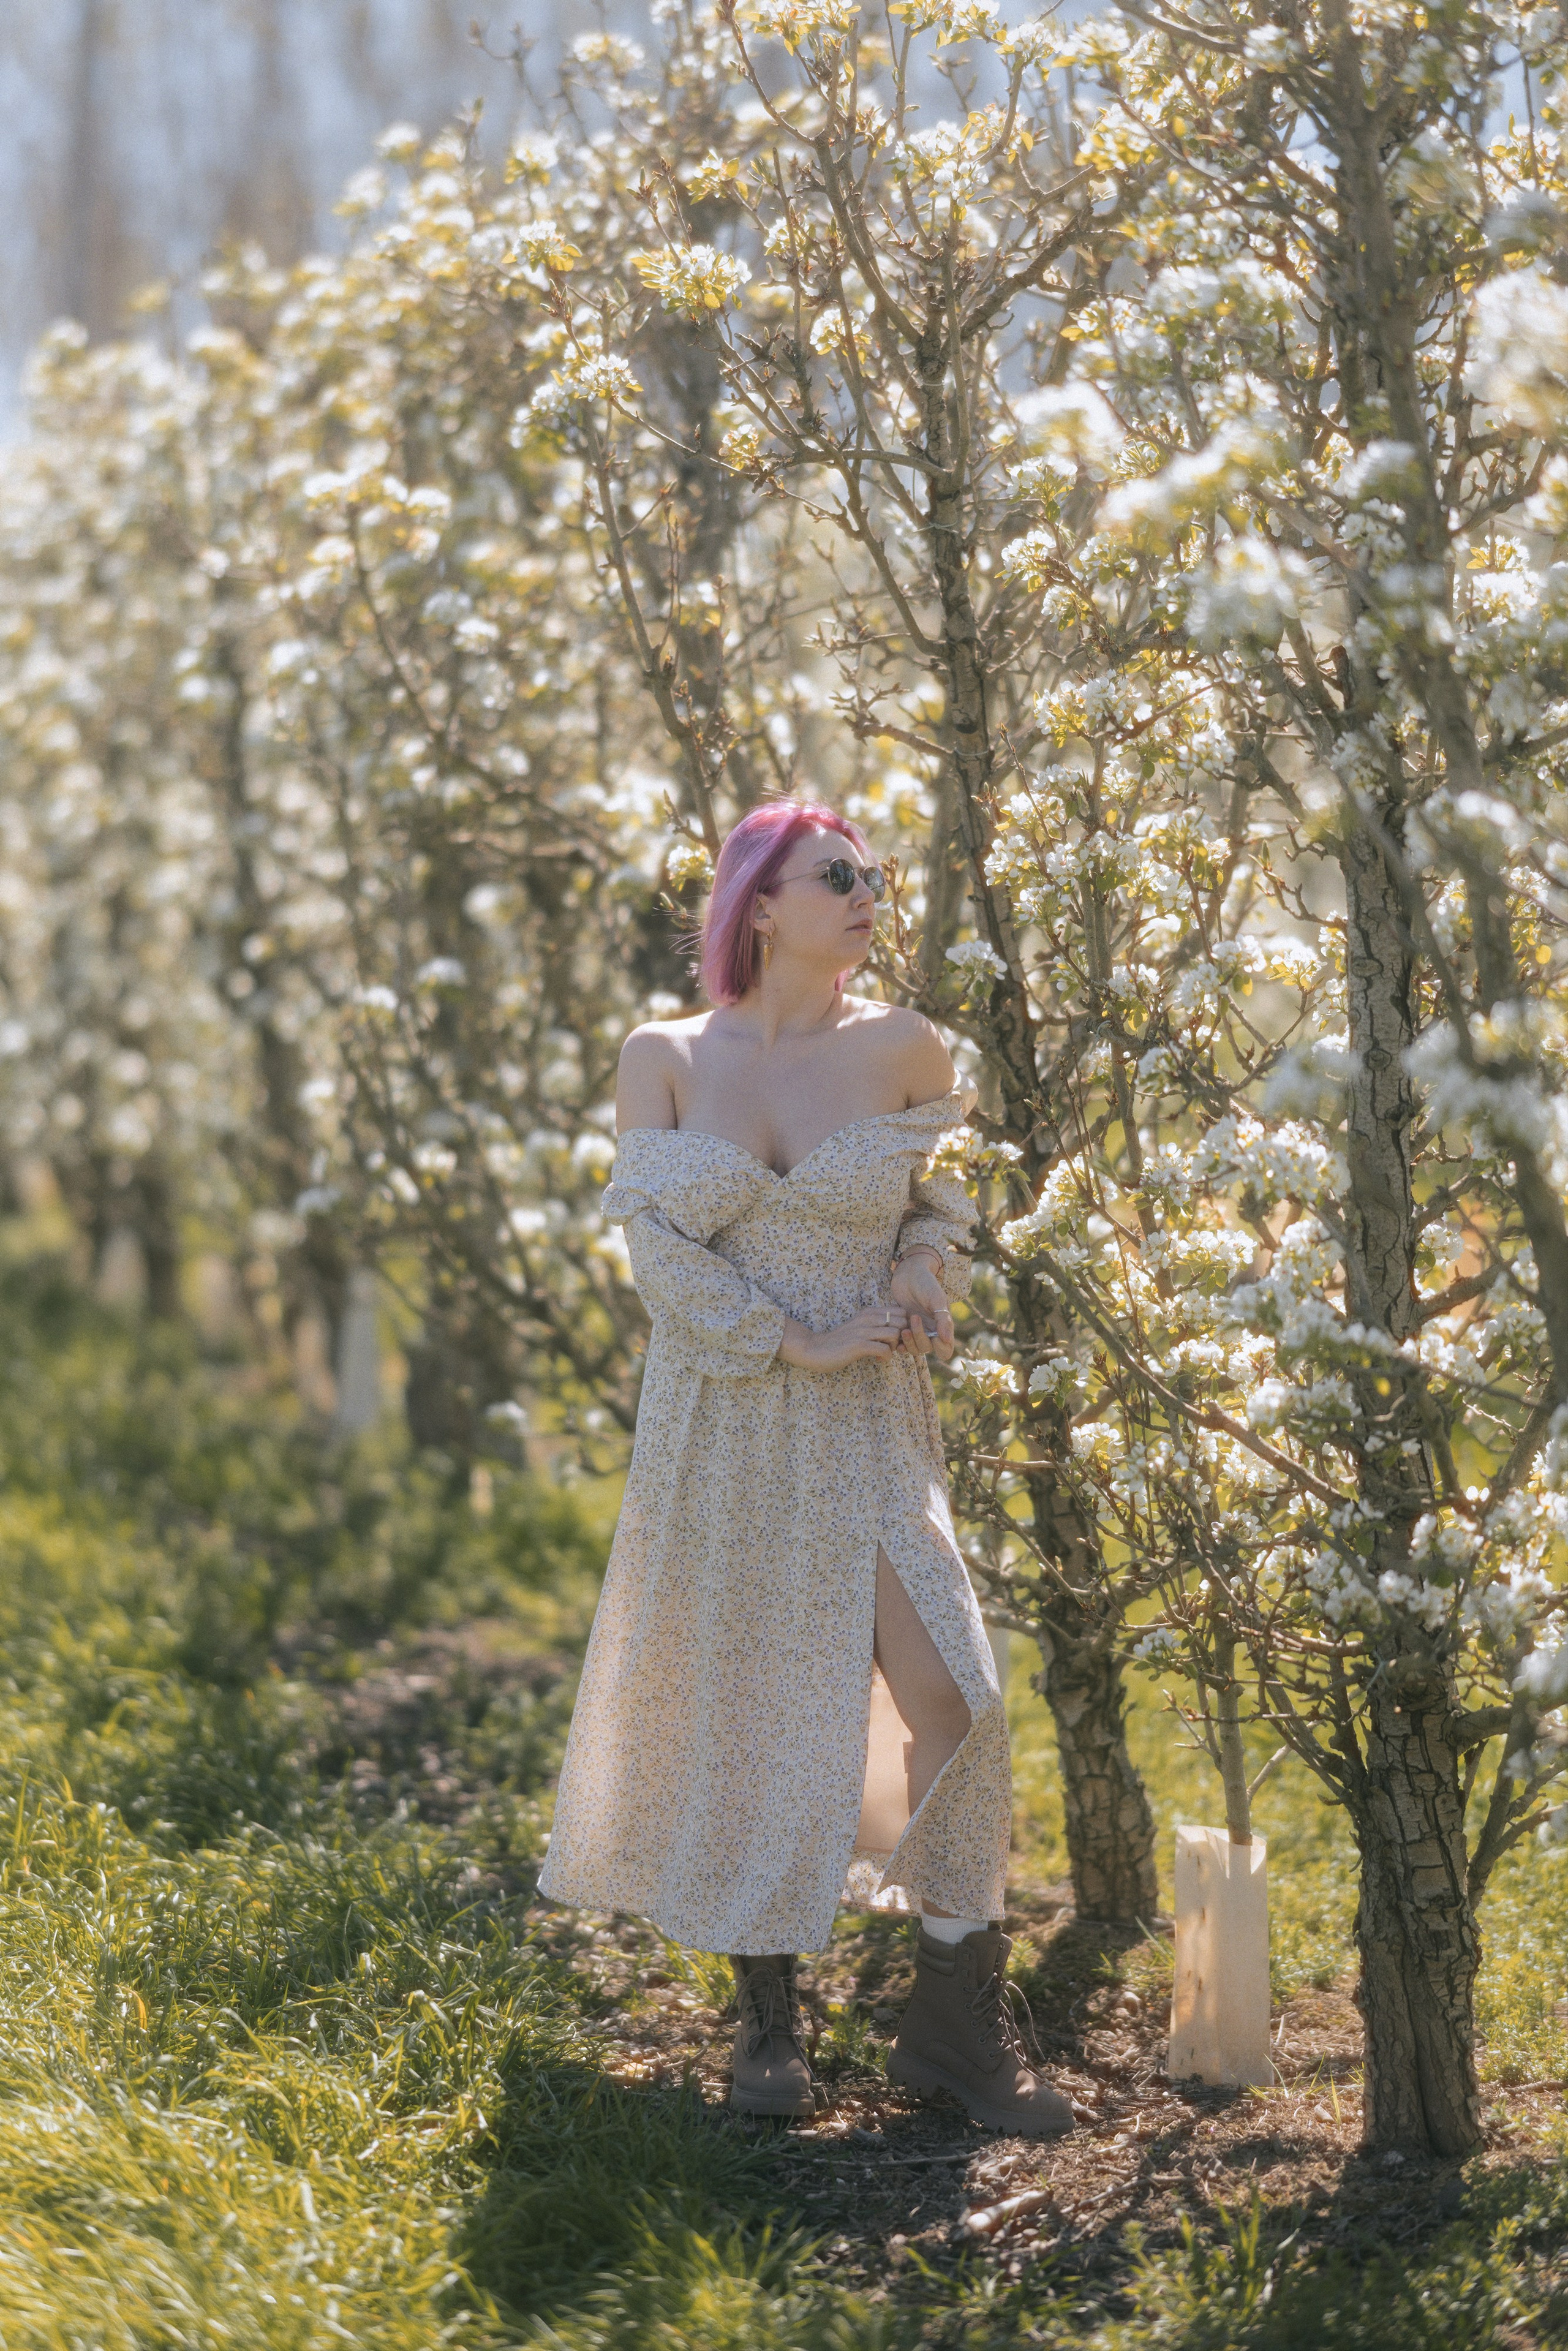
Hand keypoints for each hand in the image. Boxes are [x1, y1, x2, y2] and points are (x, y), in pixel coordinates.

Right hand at [780, 1304, 910, 1370]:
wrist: (816, 1349)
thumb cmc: (840, 1341)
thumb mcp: (859, 1327)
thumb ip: (875, 1325)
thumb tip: (897, 1330)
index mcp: (869, 1312)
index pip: (900, 1311)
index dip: (903, 1325)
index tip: (895, 1337)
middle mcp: (867, 1318)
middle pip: (901, 1321)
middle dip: (902, 1336)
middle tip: (892, 1346)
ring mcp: (863, 1331)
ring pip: (895, 1334)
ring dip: (894, 1347)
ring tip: (884, 1353)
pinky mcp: (858, 1345)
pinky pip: (884, 1349)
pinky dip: (886, 1357)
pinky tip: (878, 1359)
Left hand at [889, 1250, 953, 1361]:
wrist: (908, 1273)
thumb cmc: (926, 1283)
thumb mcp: (936, 1299)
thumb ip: (943, 1319)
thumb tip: (947, 1339)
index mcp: (942, 1325)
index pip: (945, 1349)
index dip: (941, 1348)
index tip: (935, 1337)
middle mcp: (930, 1331)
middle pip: (927, 1348)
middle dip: (920, 1337)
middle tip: (914, 1318)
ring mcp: (916, 1330)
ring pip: (914, 1349)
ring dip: (909, 1343)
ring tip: (904, 1329)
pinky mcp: (903, 1327)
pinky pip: (902, 1344)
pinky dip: (899, 1345)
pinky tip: (896, 1337)